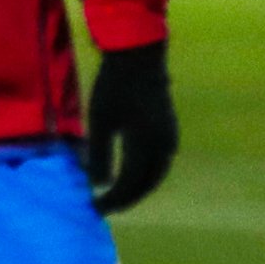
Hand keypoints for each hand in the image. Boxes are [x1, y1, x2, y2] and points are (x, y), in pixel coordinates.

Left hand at [84, 41, 178, 214]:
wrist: (139, 55)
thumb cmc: (114, 86)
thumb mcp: (100, 122)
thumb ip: (99, 155)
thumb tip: (99, 186)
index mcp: (146, 146)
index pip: (129, 185)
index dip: (112, 200)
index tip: (95, 208)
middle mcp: (163, 147)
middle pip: (146, 184)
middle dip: (127, 199)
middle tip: (107, 207)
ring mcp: (169, 138)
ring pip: (156, 175)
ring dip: (138, 188)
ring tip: (119, 195)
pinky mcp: (169, 129)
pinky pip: (160, 163)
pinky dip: (146, 175)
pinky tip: (133, 174)